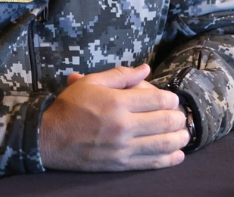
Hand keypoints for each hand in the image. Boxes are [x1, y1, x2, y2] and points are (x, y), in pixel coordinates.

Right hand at [40, 64, 188, 170]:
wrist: (50, 138)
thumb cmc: (70, 106)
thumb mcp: (91, 82)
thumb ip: (121, 75)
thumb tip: (146, 69)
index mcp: (117, 102)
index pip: (158, 100)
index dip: (171, 99)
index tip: (171, 99)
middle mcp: (123, 125)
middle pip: (165, 121)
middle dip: (179, 118)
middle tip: (180, 116)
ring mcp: (123, 147)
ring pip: (163, 144)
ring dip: (179, 139)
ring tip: (183, 135)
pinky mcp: (121, 164)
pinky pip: (152, 163)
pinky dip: (169, 159)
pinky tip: (177, 154)